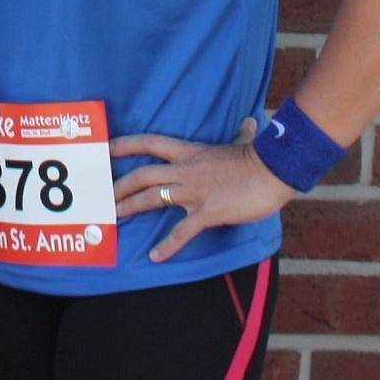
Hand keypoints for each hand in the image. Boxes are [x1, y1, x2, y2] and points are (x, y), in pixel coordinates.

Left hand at [111, 118, 294, 262]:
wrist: (274, 171)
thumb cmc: (262, 158)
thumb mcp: (245, 143)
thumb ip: (243, 134)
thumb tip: (250, 122)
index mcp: (190, 152)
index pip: (149, 143)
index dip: (126, 145)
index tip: (107, 149)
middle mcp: (186, 170)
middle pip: (143, 175)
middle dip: (121, 185)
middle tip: (105, 196)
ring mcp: (194, 191)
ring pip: (153, 198)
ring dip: (132, 207)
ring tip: (115, 216)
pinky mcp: (207, 212)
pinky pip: (183, 231)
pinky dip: (168, 245)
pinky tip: (155, 257)